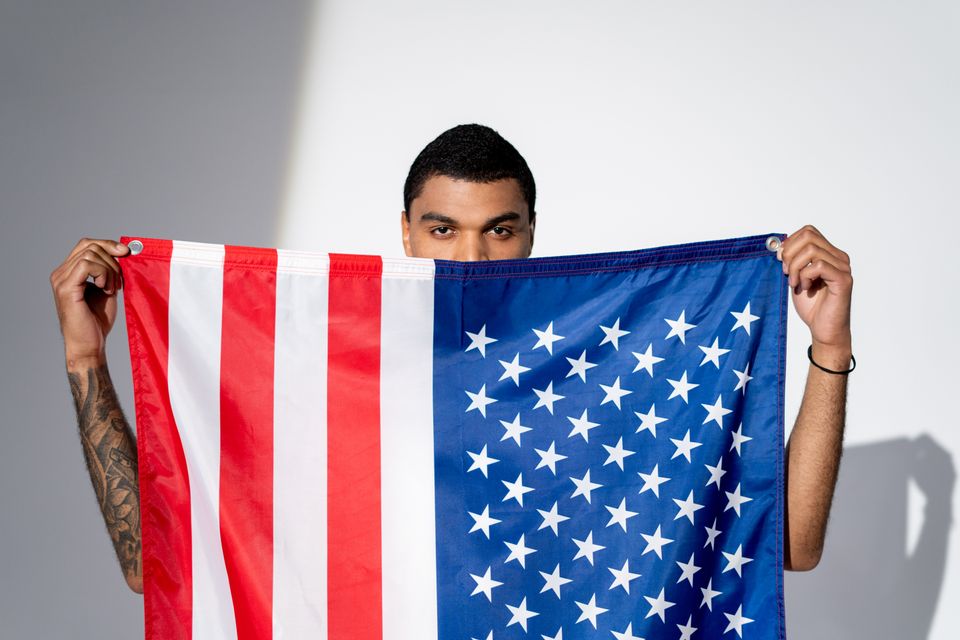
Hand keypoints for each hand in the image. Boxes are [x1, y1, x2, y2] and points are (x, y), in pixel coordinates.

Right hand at [50, 238, 129, 365]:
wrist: (90, 345)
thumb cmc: (97, 322)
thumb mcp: (107, 289)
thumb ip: (110, 271)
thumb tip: (124, 251)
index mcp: (69, 272)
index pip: (87, 244)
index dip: (108, 244)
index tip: (127, 253)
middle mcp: (61, 274)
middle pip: (89, 245)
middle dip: (112, 259)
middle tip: (118, 282)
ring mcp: (61, 280)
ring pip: (90, 253)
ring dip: (109, 269)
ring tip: (112, 289)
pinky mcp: (66, 288)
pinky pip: (86, 265)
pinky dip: (102, 273)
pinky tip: (106, 289)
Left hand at [778, 225, 852, 365]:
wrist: (824, 329)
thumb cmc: (812, 305)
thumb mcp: (795, 277)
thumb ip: (790, 261)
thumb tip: (779, 246)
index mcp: (828, 253)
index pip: (808, 231)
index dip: (790, 243)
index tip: (781, 261)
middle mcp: (838, 257)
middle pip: (809, 236)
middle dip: (790, 253)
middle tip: (786, 273)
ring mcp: (843, 267)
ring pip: (811, 249)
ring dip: (795, 267)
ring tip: (794, 283)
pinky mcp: (843, 279)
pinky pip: (819, 265)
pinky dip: (805, 275)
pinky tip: (805, 288)